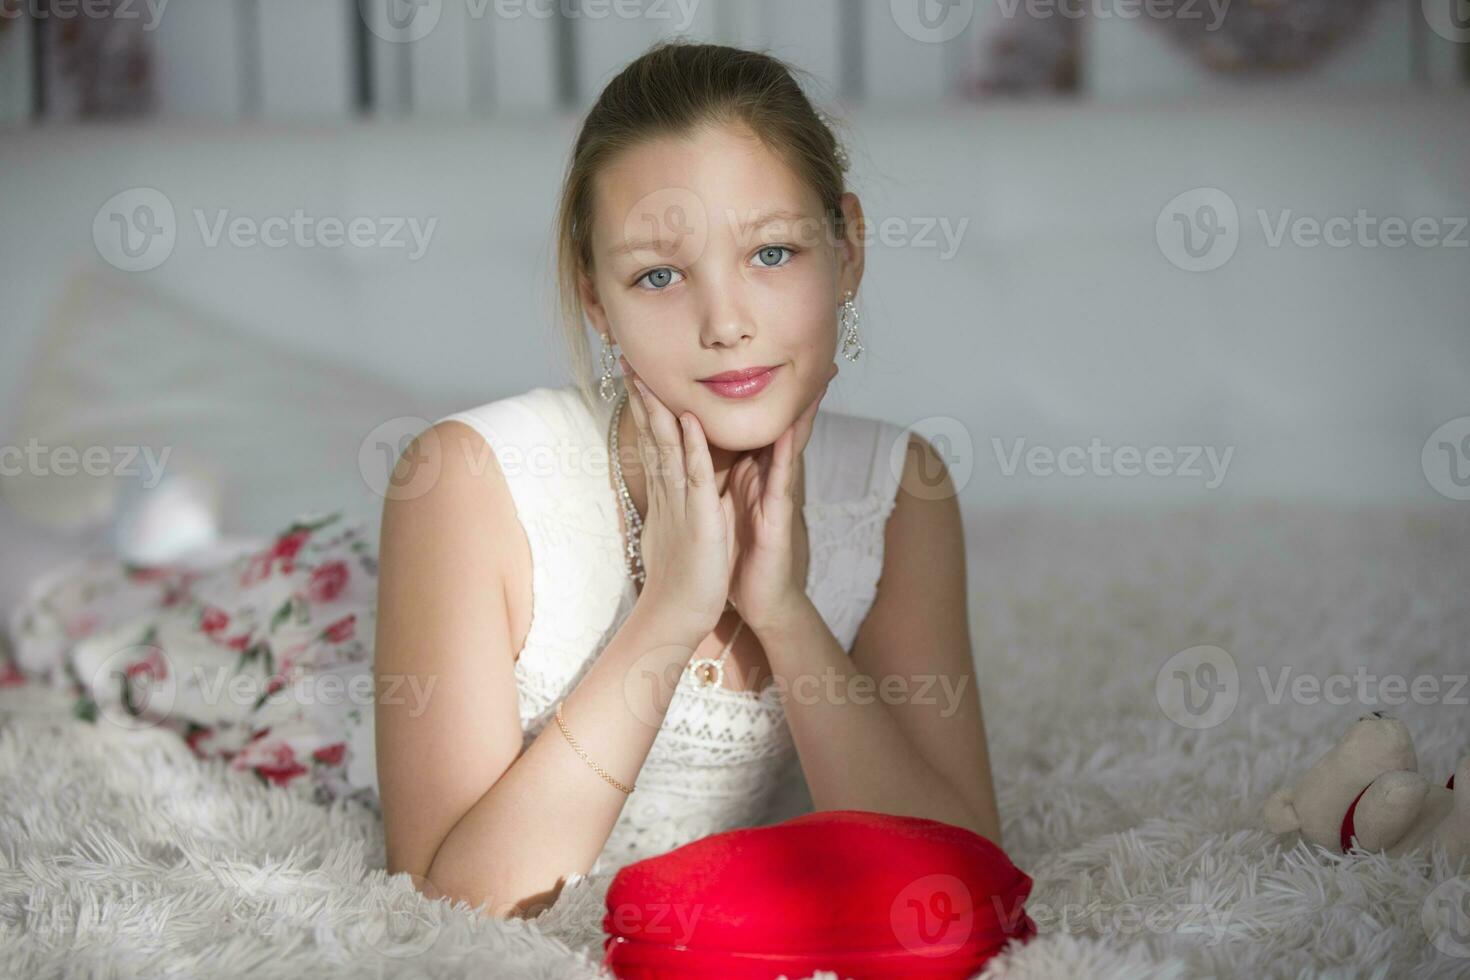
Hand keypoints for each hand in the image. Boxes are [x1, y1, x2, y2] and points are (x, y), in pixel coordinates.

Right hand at [619, 356, 731, 637]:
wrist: (676, 617)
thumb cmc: (680, 581)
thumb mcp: (677, 533)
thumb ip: (677, 506)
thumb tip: (672, 489)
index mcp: (667, 495)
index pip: (655, 443)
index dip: (647, 409)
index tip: (637, 379)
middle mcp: (669, 493)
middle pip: (654, 436)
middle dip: (642, 399)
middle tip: (628, 362)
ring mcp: (681, 502)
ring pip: (669, 447)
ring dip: (660, 411)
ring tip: (647, 376)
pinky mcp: (698, 516)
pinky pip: (695, 475)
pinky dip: (692, 446)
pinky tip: (687, 419)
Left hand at [723, 362, 837, 632]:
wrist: (756, 598)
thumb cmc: (743, 552)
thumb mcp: (732, 501)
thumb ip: (733, 473)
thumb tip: (718, 442)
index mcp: (757, 473)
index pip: (765, 425)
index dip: (771, 392)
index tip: (778, 357)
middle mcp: (771, 478)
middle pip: (786, 427)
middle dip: (801, 394)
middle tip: (820, 355)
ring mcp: (778, 496)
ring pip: (789, 447)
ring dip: (799, 414)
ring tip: (813, 381)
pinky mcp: (777, 517)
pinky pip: (779, 481)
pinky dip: (783, 455)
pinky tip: (787, 432)